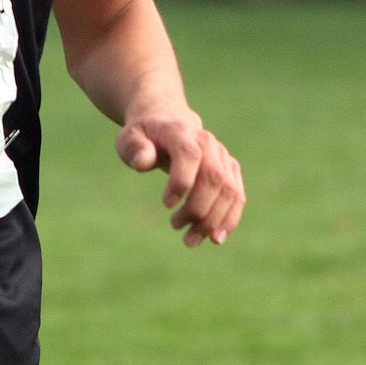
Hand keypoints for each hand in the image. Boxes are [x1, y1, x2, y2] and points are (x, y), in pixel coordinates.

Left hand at [116, 115, 244, 246]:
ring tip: (190, 240)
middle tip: (175, 226)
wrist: (167, 124)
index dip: (181, 181)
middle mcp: (207, 142)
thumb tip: (143, 162)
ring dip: (213, 220)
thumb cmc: (144, 136)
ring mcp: (221, 155)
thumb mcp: (129, 138)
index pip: (189, 154)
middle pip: (213, 177)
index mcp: (181, 131)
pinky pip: (237, 195)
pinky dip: (229, 218)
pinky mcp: (230, 169)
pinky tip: (215, 238)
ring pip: (229, 190)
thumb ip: (134, 148)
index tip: (166, 205)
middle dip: (198, 208)